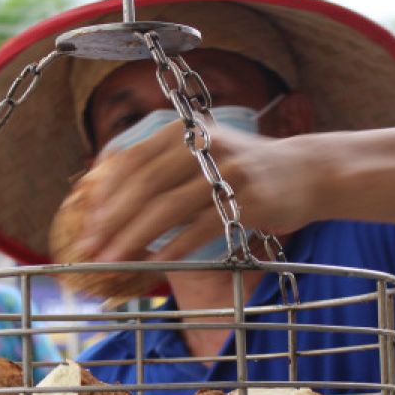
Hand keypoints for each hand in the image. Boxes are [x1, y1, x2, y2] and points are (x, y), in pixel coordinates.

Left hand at [76, 120, 318, 262]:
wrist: (305, 172)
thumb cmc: (243, 169)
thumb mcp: (202, 153)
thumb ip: (162, 167)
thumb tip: (110, 198)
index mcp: (184, 131)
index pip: (133, 160)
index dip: (106, 193)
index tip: (88, 223)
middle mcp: (202, 146)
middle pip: (145, 186)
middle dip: (113, 221)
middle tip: (92, 249)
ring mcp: (226, 172)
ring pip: (168, 208)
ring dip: (135, 238)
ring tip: (114, 261)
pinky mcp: (248, 199)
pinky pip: (202, 226)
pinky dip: (177, 246)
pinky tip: (158, 262)